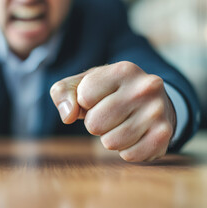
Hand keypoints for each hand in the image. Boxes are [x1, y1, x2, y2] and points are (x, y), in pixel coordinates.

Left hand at [50, 61, 175, 161]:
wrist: (150, 100)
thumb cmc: (107, 92)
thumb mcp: (82, 84)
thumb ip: (63, 93)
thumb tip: (68, 115)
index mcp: (123, 70)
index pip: (84, 98)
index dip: (84, 103)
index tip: (97, 98)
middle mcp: (145, 87)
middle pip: (94, 123)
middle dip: (95, 123)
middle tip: (109, 114)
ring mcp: (158, 111)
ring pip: (111, 142)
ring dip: (109, 137)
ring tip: (121, 123)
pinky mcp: (164, 134)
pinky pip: (129, 155)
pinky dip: (126, 150)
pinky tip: (134, 135)